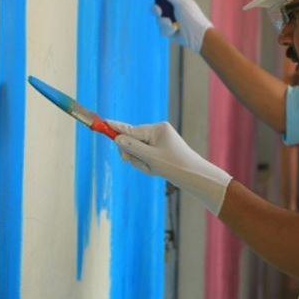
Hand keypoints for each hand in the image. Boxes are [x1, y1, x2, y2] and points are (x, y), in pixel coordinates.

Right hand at [109, 120, 231, 215]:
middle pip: (132, 141)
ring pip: (137, 152)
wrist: (194, 176)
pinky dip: (146, 166)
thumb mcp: (151, 158)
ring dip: (141, 163)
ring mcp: (159, 141)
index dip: (116, 129)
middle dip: (134, 155)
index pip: (132, 130)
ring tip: (154, 170)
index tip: (103, 122)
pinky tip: (156, 171)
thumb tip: (118, 138)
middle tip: (143, 166)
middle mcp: (158, 132)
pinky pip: (144, 157)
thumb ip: (132, 148)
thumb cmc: (175, 165)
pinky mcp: (160, 150)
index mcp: (157, 129)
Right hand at [153, 0, 211, 52]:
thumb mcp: (182, 4)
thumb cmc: (193, 18)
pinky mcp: (169, 32)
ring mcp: (170, 21)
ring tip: (171, 24)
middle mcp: (172, 10)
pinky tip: (174, 30)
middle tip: (159, 11)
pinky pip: (161, 29)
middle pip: (156, 6)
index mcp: (176, 1)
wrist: (198, 36)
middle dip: (155, 9)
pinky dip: (167, 30)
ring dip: (163, 22)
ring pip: (157, 19)